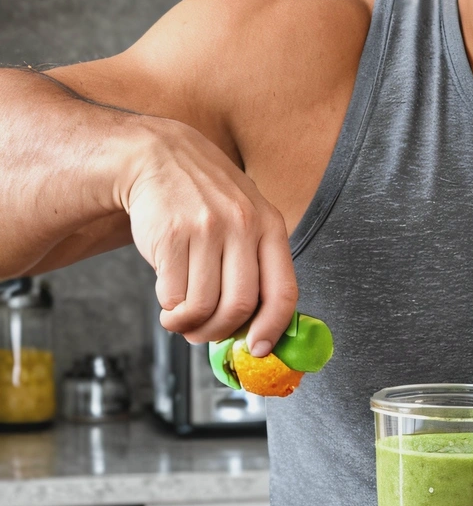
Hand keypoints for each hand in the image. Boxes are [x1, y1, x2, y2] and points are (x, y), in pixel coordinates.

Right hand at [121, 116, 296, 350]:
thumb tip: (254, 325)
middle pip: (240, 306)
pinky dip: (169, 308)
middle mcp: (243, 226)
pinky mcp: (171, 235)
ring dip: (189, 324)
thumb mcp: (246, 215)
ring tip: (181, 318)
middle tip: (204, 334)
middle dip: (220, 331)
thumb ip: (255, 262)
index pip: (283, 291)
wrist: (157, 156)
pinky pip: (173, 294)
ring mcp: (207, 229)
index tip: (258, 349)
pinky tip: (167, 297)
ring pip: (203, 306)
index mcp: (270, 225)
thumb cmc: (205, 195)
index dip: (273, 329)